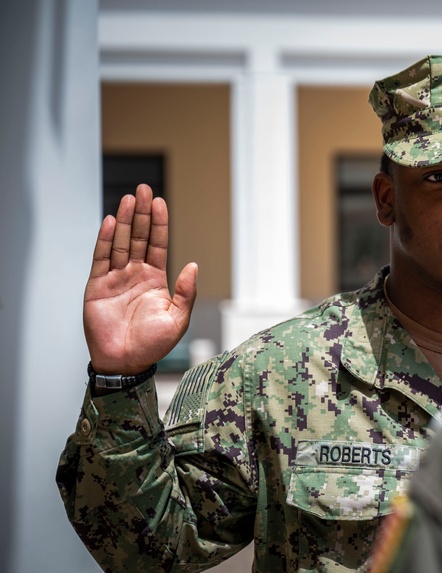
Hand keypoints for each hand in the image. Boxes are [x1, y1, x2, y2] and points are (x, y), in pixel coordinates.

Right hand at [84, 184, 197, 374]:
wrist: (126, 363)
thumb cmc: (153, 345)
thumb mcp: (178, 318)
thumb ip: (186, 292)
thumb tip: (193, 265)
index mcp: (155, 279)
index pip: (157, 244)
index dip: (158, 223)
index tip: (160, 202)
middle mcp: (135, 274)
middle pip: (138, 237)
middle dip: (141, 213)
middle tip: (144, 189)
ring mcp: (115, 278)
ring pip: (119, 243)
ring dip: (123, 220)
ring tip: (129, 198)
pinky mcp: (97, 286)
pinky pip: (100, 259)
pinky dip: (104, 240)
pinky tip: (108, 222)